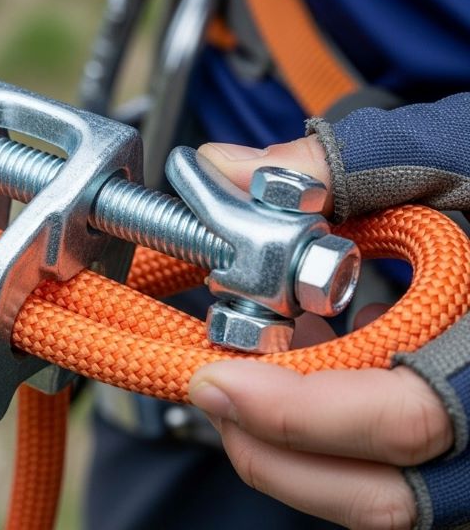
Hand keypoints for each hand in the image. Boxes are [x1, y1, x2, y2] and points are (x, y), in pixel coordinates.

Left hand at [189, 139, 453, 528]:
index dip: (296, 412)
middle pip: (380, 497)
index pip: (408, 420)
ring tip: (241, 383)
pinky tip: (298, 380)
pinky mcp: (468, 456)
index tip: (217, 376)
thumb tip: (224, 172)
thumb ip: (349, 168)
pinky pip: (390, 482)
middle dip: (270, 449)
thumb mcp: (462, 159)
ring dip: (288, 455)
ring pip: (379, 503)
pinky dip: (324, 446)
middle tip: (210, 386)